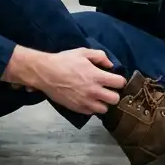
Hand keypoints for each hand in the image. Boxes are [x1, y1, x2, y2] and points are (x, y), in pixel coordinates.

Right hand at [7, 46, 125, 114]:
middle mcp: (94, 91)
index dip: (119, 81)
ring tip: (98, 97)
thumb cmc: (64, 61)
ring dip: (103, 103)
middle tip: (108, 90)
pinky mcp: (77, 108)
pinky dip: (92, 107)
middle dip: (113, 94)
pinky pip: (91, 113)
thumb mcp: (82, 52)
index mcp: (97, 76)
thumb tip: (110, 65)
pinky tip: (87, 100)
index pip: (119, 83)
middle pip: (115, 99)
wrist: (45, 73)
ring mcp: (85, 102)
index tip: (115, 79)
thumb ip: (100, 56)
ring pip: (104, 109)